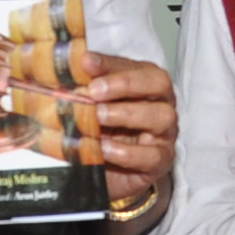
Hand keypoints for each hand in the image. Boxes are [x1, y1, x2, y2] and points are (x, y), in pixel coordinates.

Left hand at [77, 47, 177, 208]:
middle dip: (125, 84)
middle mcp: (161, 103)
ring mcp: (165, 133)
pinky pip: (153, 155)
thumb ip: (84, 83)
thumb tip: (68, 63)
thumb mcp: (90, 104)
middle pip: (159, 83)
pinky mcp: (161, 160)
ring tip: (98, 118)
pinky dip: (127, 152)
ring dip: (127, 114)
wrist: (105, 171)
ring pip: (162, 117)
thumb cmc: (100, 129)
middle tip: (94, 92)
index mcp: (147, 82)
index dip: (111, 63)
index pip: (135, 65)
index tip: (86, 63)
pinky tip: (105, 149)